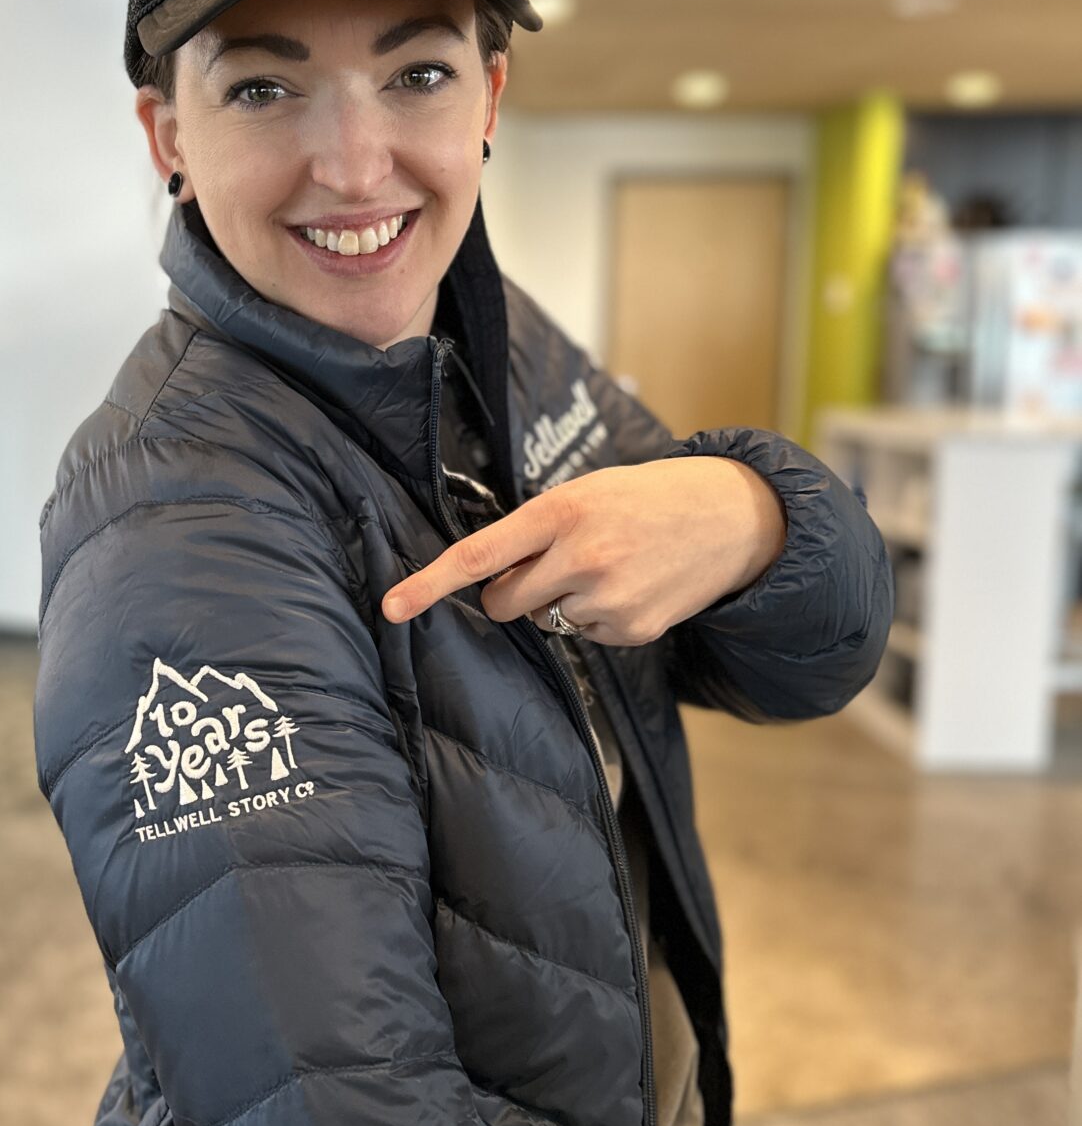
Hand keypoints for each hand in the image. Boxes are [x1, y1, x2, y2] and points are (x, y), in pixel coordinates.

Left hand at [381, 456, 787, 644]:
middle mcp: (582, 557)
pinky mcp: (632, 630)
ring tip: (609, 566)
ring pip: (545, 620)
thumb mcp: (587, 491)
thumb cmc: (646, 497)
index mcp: (561, 512)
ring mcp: (609, 598)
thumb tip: (490, 575)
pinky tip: (631, 586)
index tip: (392, 606)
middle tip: (549, 565)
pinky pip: (585, 634)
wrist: (731, 517)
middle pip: (504, 601)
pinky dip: (598, 616)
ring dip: (561, 600)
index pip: (479, 555)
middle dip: (510, 592)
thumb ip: (537, 528)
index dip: (429, 583)